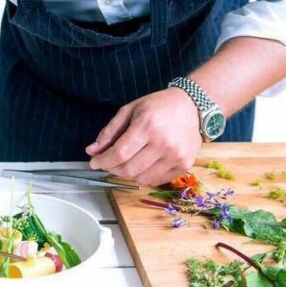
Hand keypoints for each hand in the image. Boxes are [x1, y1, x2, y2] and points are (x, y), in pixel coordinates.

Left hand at [85, 88, 201, 186]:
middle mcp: (163, 143)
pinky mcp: (184, 164)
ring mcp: (176, 156)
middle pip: (128, 169)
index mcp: (147, 126)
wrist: (193, 106)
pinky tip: (142, 165)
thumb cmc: (159, 106)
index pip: (119, 154)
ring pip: (142, 178)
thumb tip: (92, 151)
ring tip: (126, 163)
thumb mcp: (130, 110)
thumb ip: (110, 132)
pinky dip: (144, 177)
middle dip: (112, 168)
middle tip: (108, 162)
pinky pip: (157, 180)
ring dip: (128, 174)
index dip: (102, 161)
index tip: (95, 162)